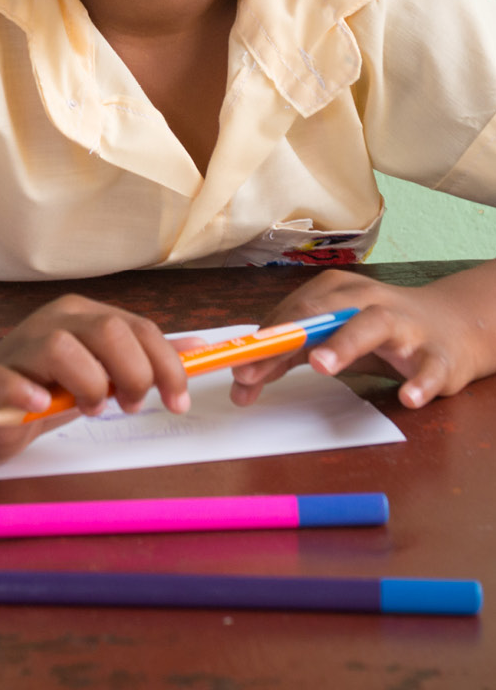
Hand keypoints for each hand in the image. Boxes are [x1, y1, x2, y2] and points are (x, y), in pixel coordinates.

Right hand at [0, 293, 191, 464]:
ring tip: (90, 408)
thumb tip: (200, 349)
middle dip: (134, 374)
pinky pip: (5, 378)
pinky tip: (39, 405)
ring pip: (61, 347)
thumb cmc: (46, 386)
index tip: (177, 402)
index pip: (138, 327)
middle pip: (109, 331)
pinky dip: (26, 393)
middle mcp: (52, 322)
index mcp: (82, 316)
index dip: (167, 366)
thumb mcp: (102, 370)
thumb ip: (145, 359)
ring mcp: (18, 348)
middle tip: (130, 406)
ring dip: (88, 385)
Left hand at [230, 267, 495, 410]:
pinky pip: (429, 368)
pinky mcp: (439, 356)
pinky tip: (408, 397)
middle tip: (264, 364)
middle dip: (291, 338)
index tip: (239, 368)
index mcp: (336, 292)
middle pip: (324, 313)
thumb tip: (241, 386)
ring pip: (374, 326)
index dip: (264, 342)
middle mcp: (369, 301)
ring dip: (345, 344)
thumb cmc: (376, 332)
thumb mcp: (328, 339)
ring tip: (320, 365)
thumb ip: (285, 359)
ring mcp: (407, 326)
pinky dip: (419, 382)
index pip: (292, 314)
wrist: (452, 327)